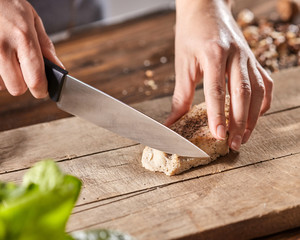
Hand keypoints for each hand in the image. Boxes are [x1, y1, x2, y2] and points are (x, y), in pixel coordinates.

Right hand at [0, 0, 62, 97]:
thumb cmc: (7, 3)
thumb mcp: (32, 19)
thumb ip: (45, 47)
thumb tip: (58, 68)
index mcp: (23, 38)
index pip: (35, 79)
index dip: (41, 90)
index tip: (43, 90)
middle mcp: (2, 47)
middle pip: (16, 88)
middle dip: (23, 84)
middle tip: (24, 71)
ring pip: (0, 85)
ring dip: (6, 78)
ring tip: (8, 59)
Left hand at [166, 0, 272, 150]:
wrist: (206, 8)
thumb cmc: (191, 35)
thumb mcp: (182, 64)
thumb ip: (180, 96)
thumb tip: (171, 123)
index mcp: (213, 53)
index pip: (217, 90)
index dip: (217, 114)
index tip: (218, 135)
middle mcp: (236, 54)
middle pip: (242, 93)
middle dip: (239, 122)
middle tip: (233, 144)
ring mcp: (248, 56)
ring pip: (258, 91)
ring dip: (253, 117)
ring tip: (244, 137)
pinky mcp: (254, 59)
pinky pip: (265, 83)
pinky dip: (263, 103)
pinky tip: (255, 117)